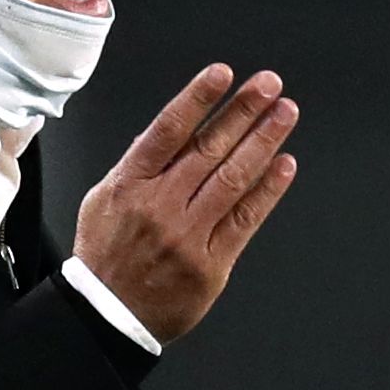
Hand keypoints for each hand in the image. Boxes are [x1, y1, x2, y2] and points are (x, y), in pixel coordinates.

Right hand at [75, 65, 299, 343]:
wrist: (107, 315)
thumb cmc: (107, 255)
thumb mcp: (105, 199)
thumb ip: (139, 164)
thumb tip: (176, 128)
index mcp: (130, 184)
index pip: (168, 130)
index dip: (197, 98)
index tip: (223, 74)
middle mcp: (160, 206)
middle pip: (208, 148)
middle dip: (243, 111)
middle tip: (269, 85)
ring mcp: (187, 235)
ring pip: (232, 178)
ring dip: (263, 141)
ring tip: (285, 113)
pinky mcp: (211, 264)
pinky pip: (245, 220)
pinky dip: (268, 190)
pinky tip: (285, 165)